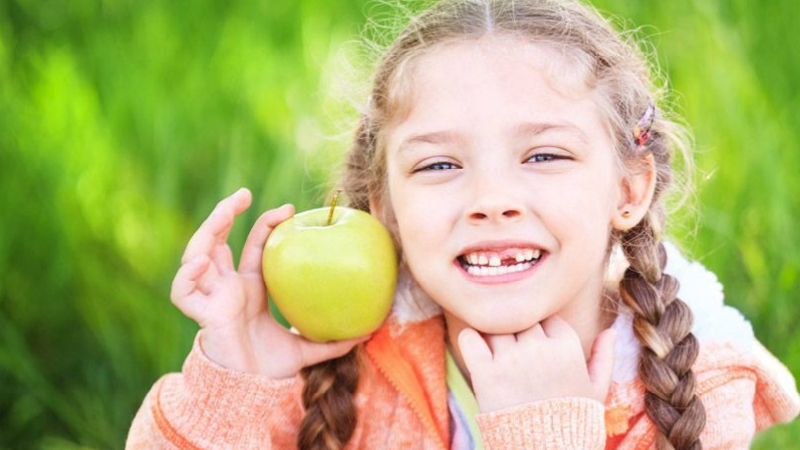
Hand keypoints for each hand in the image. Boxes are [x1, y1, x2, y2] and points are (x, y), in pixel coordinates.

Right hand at [170, 187, 369, 378]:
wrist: (248, 393)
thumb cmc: (269, 370)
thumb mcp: (306, 350)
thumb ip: (333, 341)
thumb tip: (369, 332)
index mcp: (249, 289)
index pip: (253, 247)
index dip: (266, 225)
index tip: (290, 210)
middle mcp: (227, 287)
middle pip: (218, 240)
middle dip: (226, 214)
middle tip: (244, 194)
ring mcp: (212, 298)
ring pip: (196, 255)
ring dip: (207, 231)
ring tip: (224, 213)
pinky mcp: (202, 314)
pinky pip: (183, 292)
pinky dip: (187, 276)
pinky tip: (201, 262)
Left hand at [457, 315, 616, 412]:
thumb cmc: (573, 421)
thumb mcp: (596, 391)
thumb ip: (604, 357)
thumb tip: (611, 331)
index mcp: (567, 347)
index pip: (547, 317)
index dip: (542, 331)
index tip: (539, 349)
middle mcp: (539, 348)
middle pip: (522, 320)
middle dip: (519, 333)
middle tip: (517, 354)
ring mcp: (510, 360)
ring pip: (497, 326)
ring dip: (495, 336)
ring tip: (498, 355)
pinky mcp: (485, 373)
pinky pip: (469, 338)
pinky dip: (470, 339)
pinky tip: (478, 351)